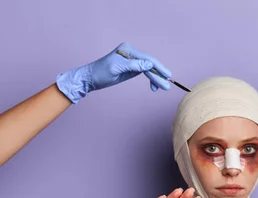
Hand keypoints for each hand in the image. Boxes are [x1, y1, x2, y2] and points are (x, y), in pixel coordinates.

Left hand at [56, 42, 171, 102]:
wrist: (90, 78)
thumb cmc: (100, 72)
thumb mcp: (117, 69)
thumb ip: (134, 65)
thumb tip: (150, 65)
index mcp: (128, 50)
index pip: (147, 59)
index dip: (158, 67)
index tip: (167, 76)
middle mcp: (132, 53)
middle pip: (149, 64)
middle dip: (158, 75)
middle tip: (167, 86)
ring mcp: (132, 60)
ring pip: (148, 69)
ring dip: (156, 78)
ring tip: (163, 87)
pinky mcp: (131, 68)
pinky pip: (144, 72)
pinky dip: (150, 79)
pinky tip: (154, 86)